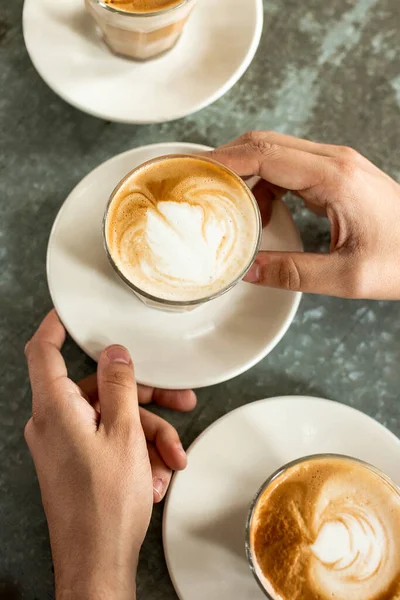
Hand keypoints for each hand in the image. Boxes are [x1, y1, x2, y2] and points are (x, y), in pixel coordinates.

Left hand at [24, 311, 194, 599]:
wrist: (98, 563)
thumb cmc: (105, 506)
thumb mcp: (124, 434)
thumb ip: (119, 386)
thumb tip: (114, 353)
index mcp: (56, 409)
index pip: (43, 352)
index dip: (56, 327)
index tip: (71, 313)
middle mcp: (55, 423)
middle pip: (100, 388)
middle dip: (145, 398)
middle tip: (180, 401)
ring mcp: (66, 444)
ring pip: (114, 418)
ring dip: (150, 435)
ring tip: (172, 458)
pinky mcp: (79, 462)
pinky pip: (111, 441)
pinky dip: (139, 452)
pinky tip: (158, 475)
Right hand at [210, 131, 399, 298]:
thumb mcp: (347, 277)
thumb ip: (292, 274)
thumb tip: (247, 271)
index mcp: (335, 178)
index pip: (265, 154)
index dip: (224, 161)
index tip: (193, 172)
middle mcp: (334, 161)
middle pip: (264, 142)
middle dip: (226, 160)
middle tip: (197, 185)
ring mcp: (336, 164)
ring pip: (274, 151)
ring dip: (244, 172)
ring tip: (224, 204)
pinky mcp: (336, 175)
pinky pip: (288, 167)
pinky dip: (264, 182)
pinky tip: (259, 212)